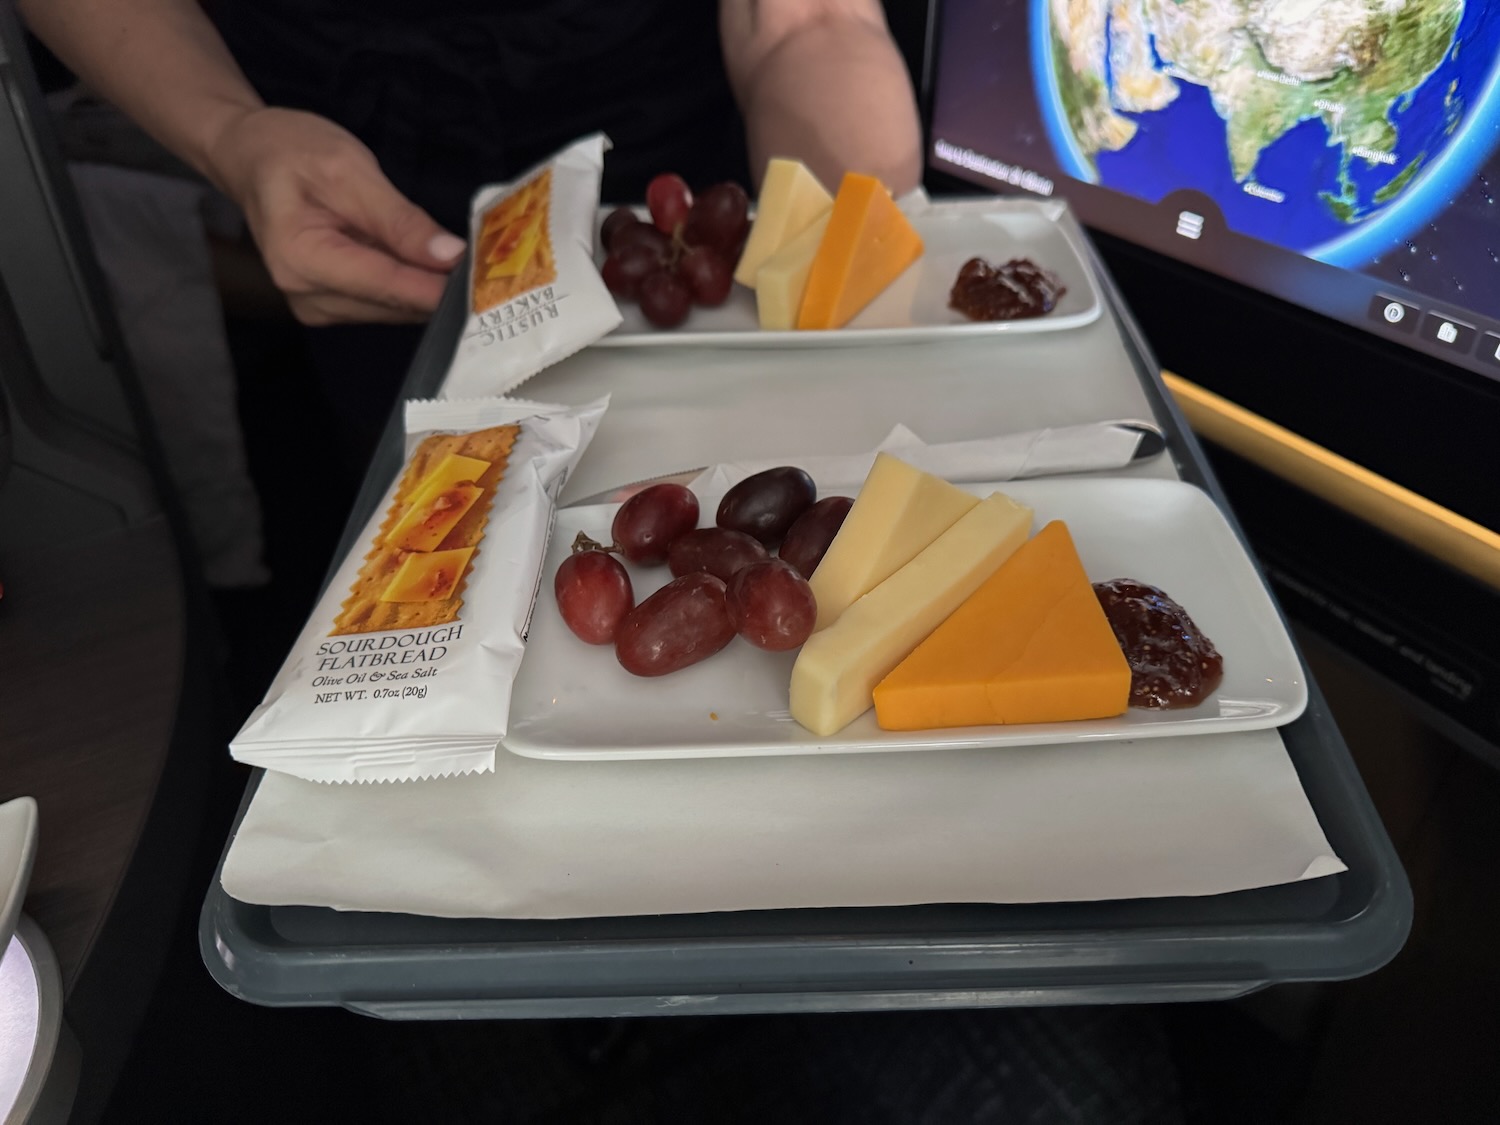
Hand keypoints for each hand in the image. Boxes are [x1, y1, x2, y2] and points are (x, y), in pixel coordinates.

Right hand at [205, 108, 464, 324]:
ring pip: (395, 309)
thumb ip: (399, 219)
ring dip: (429, 288)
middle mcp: (308, 296)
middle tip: (491, 265)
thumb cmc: (291, 152)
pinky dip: (412, 286)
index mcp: (303, 260)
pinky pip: (386, 303)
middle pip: (395, 304)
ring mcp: (319, 306)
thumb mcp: (348, 170)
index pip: (388, 285)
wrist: (251, 157)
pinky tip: (431, 265)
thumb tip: (449, 256)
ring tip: (465, 261)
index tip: (489, 284)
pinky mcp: (332, 306)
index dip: (440, 288)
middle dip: (441, 286)